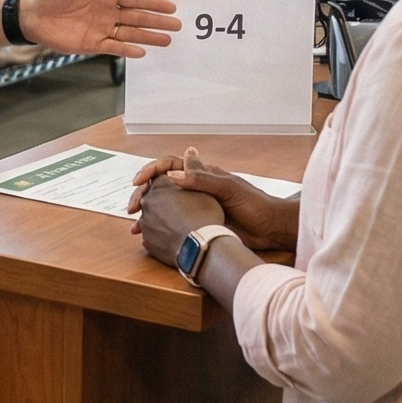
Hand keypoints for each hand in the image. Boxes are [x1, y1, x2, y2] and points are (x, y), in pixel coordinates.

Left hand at [21, 0, 179, 58]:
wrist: (31, 13)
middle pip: (138, 17)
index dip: (153, 3)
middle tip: (177, 25)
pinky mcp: (92, 44)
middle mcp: (107, 12)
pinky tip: (142, 51)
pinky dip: (128, 50)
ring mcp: (101, 29)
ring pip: (130, 33)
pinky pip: (114, 47)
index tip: (171, 6)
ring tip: (167, 40)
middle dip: (157, 21)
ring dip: (149, 36)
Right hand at [127, 146, 299, 252]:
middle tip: (131, 207)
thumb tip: (172, 175)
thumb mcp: (229, 189)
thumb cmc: (255, 205)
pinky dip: (159, 228)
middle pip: (161, 185)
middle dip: (142, 194)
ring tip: (134, 224)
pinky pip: (172, 223)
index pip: (169, 165)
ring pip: (163, 205)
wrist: (271, 229)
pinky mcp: (198, 224)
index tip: (138, 182)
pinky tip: (149, 237)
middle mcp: (195, 188)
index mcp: (202, 174)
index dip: (151, 170)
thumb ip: (202, 180)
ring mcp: (196, 206)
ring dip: (147, 212)